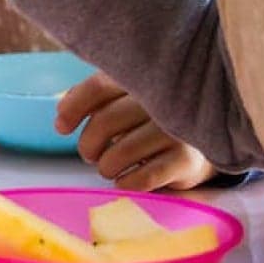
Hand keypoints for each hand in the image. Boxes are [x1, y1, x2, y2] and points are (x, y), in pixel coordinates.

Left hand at [58, 73, 214, 190]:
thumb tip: (61, 116)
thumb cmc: (150, 122)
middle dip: (88, 144)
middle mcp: (161, 101)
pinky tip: (125, 180)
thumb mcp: (125, 101)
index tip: (62, 127)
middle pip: (105, 121)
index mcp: (142, 80)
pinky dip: (125, 182)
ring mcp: (177, 130)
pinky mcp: (187, 160)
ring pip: (120, 152)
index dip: (73, 108)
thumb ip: (95, 100)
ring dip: (105, 167)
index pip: (98, 87)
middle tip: (89, 154)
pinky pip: (142, 177)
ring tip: (109, 167)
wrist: (202, 145)